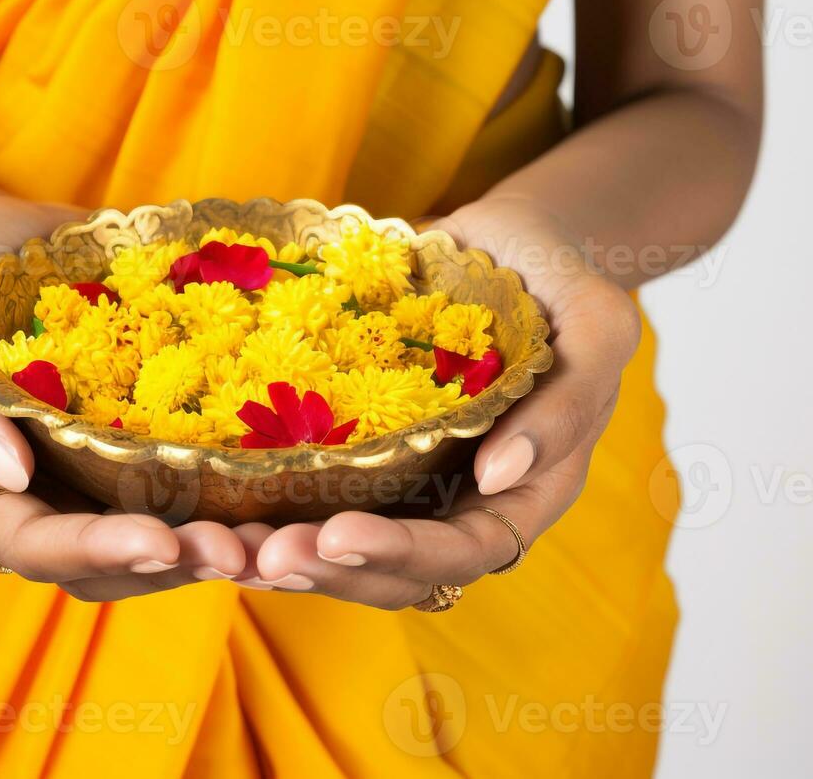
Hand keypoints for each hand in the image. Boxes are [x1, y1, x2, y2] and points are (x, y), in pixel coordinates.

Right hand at [0, 195, 247, 599]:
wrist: (0, 239)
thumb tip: (3, 470)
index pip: (27, 542)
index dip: (92, 549)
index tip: (161, 538)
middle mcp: (28, 500)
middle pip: (96, 566)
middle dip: (166, 565)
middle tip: (237, 551)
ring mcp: (84, 483)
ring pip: (144, 553)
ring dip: (205, 555)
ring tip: (267, 544)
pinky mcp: (136, 459)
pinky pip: (180, 503)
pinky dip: (224, 513)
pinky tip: (276, 507)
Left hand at [248, 195, 641, 607]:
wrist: (511, 241)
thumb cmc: (563, 279)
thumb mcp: (598, 327)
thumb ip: (567, 406)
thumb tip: (499, 476)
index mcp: (529, 488)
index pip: (468, 549)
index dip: (403, 553)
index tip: (335, 534)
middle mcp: (465, 500)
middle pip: (398, 571)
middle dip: (329, 571)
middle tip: (262, 556)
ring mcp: (412, 482)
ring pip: (348, 551)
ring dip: (288, 559)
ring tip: (224, 553)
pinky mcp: (364, 453)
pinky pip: (316, 500)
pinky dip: (268, 515)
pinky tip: (213, 516)